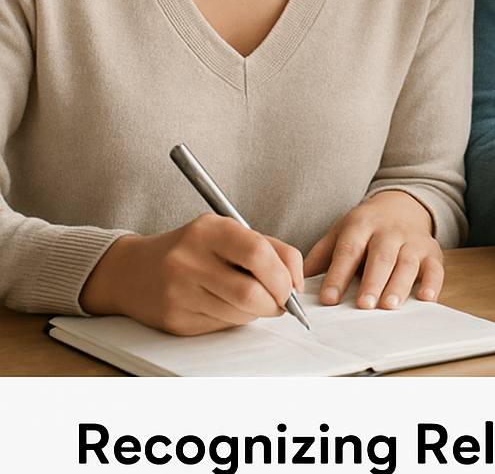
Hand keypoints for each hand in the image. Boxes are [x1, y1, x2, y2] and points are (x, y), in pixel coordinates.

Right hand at [79, 212, 303, 334]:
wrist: (133, 270)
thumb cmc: (194, 248)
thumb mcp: (228, 232)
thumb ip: (270, 248)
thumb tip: (298, 283)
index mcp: (210, 229)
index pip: (258, 253)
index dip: (283, 275)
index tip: (291, 286)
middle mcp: (190, 259)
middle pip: (251, 293)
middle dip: (276, 302)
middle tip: (280, 302)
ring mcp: (179, 292)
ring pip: (239, 314)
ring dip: (257, 313)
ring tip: (253, 301)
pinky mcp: (174, 320)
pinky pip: (221, 327)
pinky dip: (235, 320)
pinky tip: (226, 307)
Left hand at [303, 190, 442, 309]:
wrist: (402, 205)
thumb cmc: (366, 228)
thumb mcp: (340, 232)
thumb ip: (321, 257)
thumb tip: (296, 283)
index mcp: (361, 226)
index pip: (348, 250)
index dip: (338, 275)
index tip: (329, 299)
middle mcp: (388, 232)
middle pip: (380, 256)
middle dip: (373, 281)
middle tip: (364, 304)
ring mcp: (412, 240)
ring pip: (407, 262)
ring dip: (399, 284)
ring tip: (389, 306)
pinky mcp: (431, 251)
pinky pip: (435, 267)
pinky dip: (433, 283)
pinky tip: (426, 298)